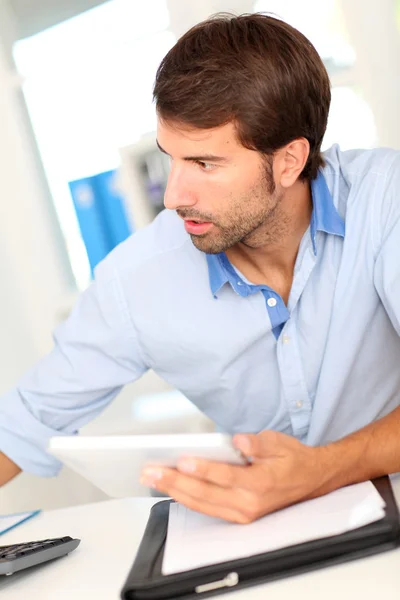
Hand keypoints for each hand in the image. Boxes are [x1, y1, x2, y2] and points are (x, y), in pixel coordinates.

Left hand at [140, 431, 327, 522]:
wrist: (311, 481)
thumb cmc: (292, 459)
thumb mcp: (279, 442)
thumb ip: (257, 443)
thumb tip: (238, 441)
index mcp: (261, 483)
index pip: (226, 477)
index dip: (203, 469)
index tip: (182, 461)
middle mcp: (250, 504)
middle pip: (206, 494)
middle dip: (175, 482)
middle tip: (151, 472)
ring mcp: (243, 514)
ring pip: (202, 505)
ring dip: (175, 491)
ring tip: (152, 479)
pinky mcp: (239, 516)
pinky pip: (207, 509)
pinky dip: (187, 498)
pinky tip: (171, 488)